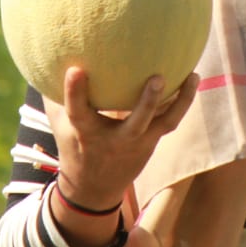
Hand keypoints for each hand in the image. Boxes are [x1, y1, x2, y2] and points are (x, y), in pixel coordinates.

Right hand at [44, 66, 198, 211]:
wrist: (94, 188)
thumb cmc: (74, 145)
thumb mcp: (60, 124)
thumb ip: (56, 95)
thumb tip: (51, 57)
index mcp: (85, 132)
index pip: (78, 112)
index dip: (75, 92)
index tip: (75, 70)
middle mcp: (115, 140)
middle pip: (135, 123)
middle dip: (148, 102)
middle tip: (158, 78)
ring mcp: (138, 143)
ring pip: (165, 124)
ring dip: (182, 101)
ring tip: (194, 76)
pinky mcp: (151, 142)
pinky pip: (170, 121)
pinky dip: (182, 102)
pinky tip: (192, 79)